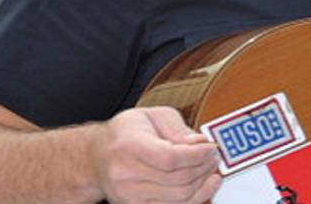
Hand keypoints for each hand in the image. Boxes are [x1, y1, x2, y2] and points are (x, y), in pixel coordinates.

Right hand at [91, 106, 220, 203]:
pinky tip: (204, 185)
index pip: (169, 158)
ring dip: (202, 183)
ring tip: (210, 168)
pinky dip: (194, 198)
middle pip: (177, 180)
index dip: (197, 155)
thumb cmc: (127, 132)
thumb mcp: (152, 115)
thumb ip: (178, 128)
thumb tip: (200, 143)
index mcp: (128, 146)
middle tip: (214, 155)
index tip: (211, 147)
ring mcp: (128, 196)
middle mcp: (124, 175)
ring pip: (179, 198)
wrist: (96, 157)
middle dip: (203, 167)